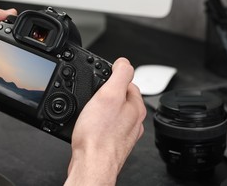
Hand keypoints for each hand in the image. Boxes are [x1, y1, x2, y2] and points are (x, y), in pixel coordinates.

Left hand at [0, 6, 16, 118]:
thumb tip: (9, 12)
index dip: (10, 29)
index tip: (20, 30)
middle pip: (5, 50)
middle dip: (11, 51)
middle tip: (12, 51)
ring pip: (5, 69)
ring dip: (6, 70)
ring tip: (0, 68)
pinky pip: (0, 88)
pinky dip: (1, 87)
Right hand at [65, 58, 145, 185]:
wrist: (91, 164)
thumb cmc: (99, 134)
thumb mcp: (109, 94)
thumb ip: (120, 74)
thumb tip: (123, 62)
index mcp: (136, 106)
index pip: (128, 81)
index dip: (112, 77)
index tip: (101, 80)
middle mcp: (133, 120)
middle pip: (119, 97)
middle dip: (105, 94)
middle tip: (92, 97)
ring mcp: (123, 132)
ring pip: (112, 112)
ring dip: (100, 109)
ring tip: (89, 111)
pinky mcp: (112, 142)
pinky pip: (105, 125)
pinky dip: (97, 123)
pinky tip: (90, 125)